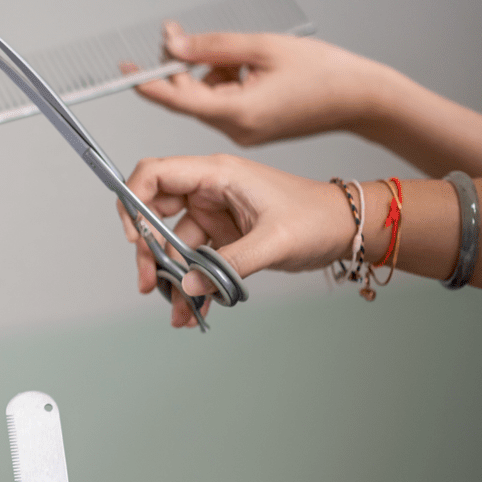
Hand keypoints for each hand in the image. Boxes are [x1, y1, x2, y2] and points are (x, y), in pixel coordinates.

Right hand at [120, 154, 352, 327]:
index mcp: (217, 174)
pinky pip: (194, 260)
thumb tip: (188, 285)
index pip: (155, 174)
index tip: (135, 237)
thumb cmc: (318, 218)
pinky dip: (191, 283)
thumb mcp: (274, 241)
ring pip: (173, 243)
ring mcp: (214, 213)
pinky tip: (193, 306)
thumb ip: (227, 264)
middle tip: (149, 283)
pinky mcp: (223, 235)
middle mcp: (209, 190)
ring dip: (172, 276)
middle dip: (148, 250)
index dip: (134, 200)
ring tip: (179, 308)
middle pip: (155, 213)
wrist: (347, 229)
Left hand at [129, 23, 393, 145]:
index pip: (179, 99)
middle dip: (182, 65)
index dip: (149, 84)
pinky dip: (226, 81)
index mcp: (238, 112)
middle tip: (177, 33)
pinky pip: (223, 102)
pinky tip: (251, 68)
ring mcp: (243, 131)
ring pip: (206, 97)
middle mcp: (237, 129)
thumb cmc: (325, 72)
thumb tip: (173, 47)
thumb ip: (212, 46)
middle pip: (189, 96)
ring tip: (246, 56)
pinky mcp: (250, 127)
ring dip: (211, 71)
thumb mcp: (263, 47)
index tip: (125, 72)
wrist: (363, 99)